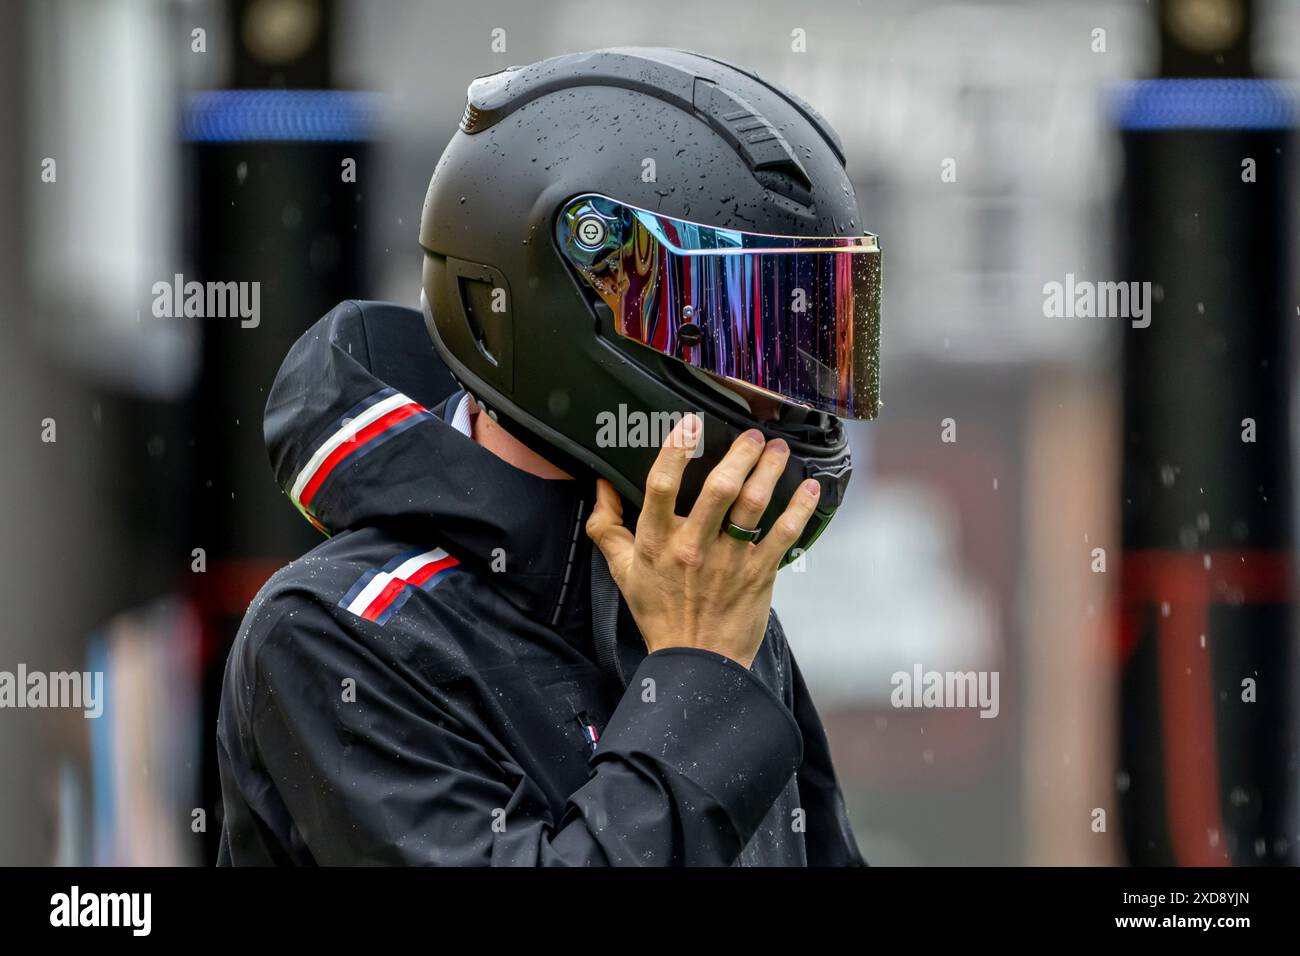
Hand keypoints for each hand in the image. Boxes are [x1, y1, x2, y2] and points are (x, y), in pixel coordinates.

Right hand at [586, 414, 821, 668]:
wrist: (695, 662)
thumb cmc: (659, 613)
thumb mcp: (622, 571)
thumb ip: (608, 527)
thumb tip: (601, 486)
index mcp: (656, 542)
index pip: (661, 486)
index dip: (676, 450)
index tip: (691, 423)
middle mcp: (693, 548)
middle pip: (719, 488)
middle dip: (740, 454)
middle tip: (753, 434)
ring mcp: (729, 561)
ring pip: (753, 505)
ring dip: (770, 471)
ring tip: (778, 450)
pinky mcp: (759, 575)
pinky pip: (783, 534)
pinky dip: (799, 508)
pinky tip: (810, 487)